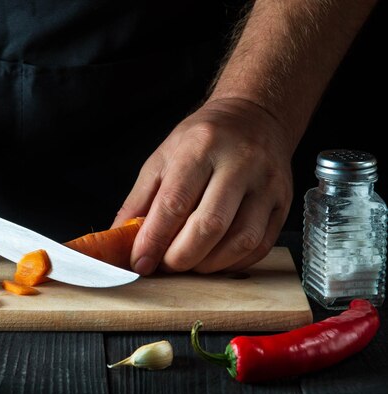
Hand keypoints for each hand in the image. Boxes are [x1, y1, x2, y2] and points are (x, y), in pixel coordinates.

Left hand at [113, 98, 294, 274]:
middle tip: (165, 265)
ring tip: (189, 263)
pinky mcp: (283, 202)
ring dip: (208, 264)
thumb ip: (140, 200)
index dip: (154, 240)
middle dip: (181, 257)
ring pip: (240, 240)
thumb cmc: (203, 139)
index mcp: (201, 146)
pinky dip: (233, 263)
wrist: (254, 117)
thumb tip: (120, 240)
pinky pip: (260, 245)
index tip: (140, 262)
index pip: (174, 203)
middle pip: (210, 225)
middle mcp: (239, 163)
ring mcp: (267, 184)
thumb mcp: (163, 158)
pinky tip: (215, 259)